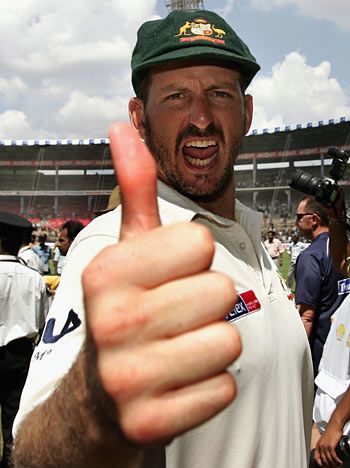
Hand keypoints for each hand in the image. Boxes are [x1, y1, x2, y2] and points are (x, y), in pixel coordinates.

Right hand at [82, 122, 240, 444]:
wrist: (99, 394)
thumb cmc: (124, 309)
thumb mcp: (128, 250)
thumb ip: (134, 190)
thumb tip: (122, 127)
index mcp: (107, 272)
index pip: (201, 242)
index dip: (191, 258)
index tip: (166, 276)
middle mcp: (113, 323)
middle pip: (221, 291)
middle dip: (204, 301)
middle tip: (172, 317)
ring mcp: (129, 378)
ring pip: (229, 340)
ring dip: (210, 343)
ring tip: (175, 348)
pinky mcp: (150, 422)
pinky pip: (225, 387)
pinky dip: (209, 385)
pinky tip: (176, 381)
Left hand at [314, 426, 342, 466]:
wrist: (334, 425)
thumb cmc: (331, 431)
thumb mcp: (324, 439)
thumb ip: (324, 446)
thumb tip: (327, 453)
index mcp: (318, 444)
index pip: (316, 457)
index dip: (319, 463)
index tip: (323, 466)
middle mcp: (320, 446)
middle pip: (323, 460)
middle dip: (329, 465)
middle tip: (333, 466)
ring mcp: (325, 446)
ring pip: (329, 459)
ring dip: (334, 464)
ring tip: (338, 465)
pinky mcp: (330, 446)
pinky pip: (334, 457)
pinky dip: (337, 461)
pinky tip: (340, 462)